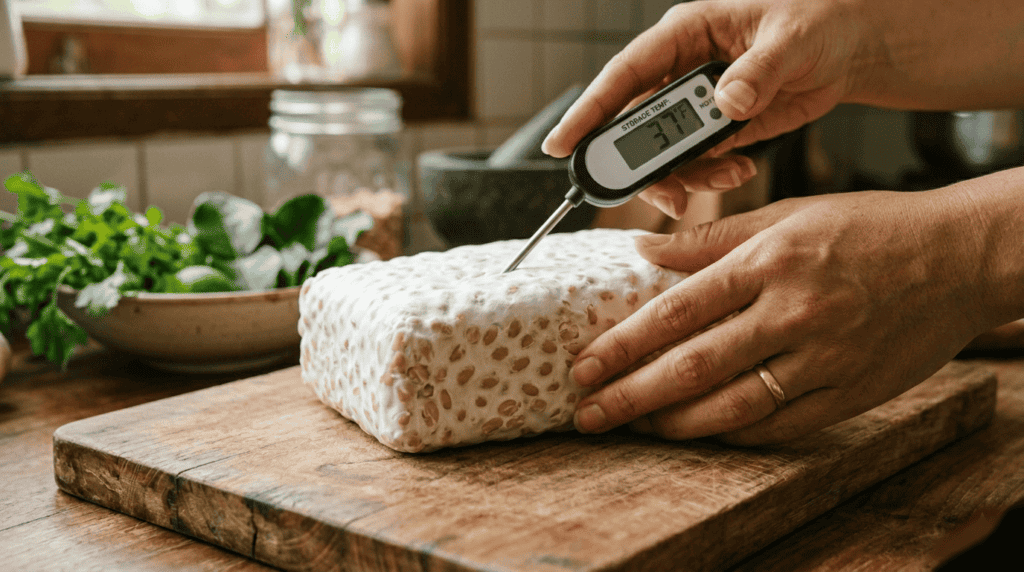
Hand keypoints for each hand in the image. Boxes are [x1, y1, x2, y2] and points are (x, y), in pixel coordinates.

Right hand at [542, 0, 873, 217]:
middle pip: (635, 124)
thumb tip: (727, 101)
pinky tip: (740, 170)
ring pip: (663, 152)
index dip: (588, 111)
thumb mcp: (791, 40)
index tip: (561, 145)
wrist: (845, 50)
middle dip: (644, 164)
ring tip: (728, 175)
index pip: (624, 75)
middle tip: (666, 193)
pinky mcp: (715, 130)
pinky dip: (710, 177)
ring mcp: (696, 104)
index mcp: (684, 34)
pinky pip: (695, 163)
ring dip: (685, 176)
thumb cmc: (816, 23)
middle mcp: (680, 70)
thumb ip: (758, 71)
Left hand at [570, 189, 996, 444]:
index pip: (676, 312)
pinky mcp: (853, 391)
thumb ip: (711, 238)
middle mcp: (793, 311)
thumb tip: (642, 247)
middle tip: (589, 414)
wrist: (961, 256)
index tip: (583, 365)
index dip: (622, 344)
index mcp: (770, 261)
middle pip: (693, 365)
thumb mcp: (788, 214)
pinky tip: (703, 433)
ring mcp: (825, 356)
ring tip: (637, 428)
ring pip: (733, 405)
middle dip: (630, 396)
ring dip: (675, 423)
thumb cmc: (872, 227)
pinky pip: (782, 425)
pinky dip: (736, 434)